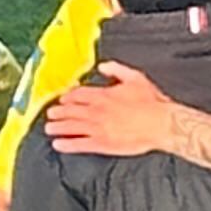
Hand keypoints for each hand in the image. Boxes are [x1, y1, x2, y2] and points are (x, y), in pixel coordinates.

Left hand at [42, 62, 178, 160]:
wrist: (160, 124)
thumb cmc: (151, 103)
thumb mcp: (135, 78)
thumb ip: (116, 70)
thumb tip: (103, 66)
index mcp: (103, 95)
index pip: (79, 94)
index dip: (69, 96)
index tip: (63, 98)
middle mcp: (96, 111)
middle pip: (71, 110)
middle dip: (59, 111)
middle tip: (51, 113)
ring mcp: (97, 128)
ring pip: (71, 126)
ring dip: (58, 127)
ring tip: (49, 128)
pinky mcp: (102, 144)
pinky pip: (79, 144)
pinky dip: (67, 144)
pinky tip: (58, 144)